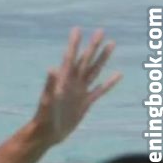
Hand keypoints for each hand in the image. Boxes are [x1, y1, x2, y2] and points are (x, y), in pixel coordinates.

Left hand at [32, 27, 121, 145]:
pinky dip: (109, 82)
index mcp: (64, 79)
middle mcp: (73, 82)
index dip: (74, 43)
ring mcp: (80, 91)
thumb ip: (50, 84)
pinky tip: (118, 74)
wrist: (48, 132)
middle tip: (100, 30)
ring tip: (111, 44)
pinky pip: (100, 90)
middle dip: (93, 46)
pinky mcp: (86, 102)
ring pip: (95, 71)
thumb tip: (52, 68)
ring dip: (103, 58)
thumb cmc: (44, 116)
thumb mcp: (47, 100)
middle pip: (86, 60)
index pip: (71, 57)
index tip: (78, 29)